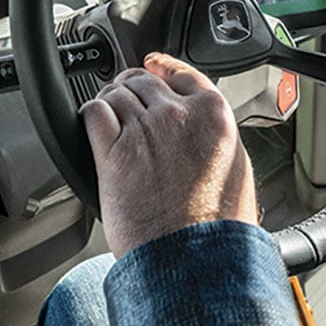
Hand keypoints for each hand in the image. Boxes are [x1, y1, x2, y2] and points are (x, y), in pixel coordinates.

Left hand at [79, 52, 256, 257]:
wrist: (193, 258)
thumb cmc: (216, 226)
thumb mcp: (236, 168)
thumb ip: (216, 137)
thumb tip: (203, 129)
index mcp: (212, 115)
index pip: (181, 73)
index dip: (161, 70)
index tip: (153, 67)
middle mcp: (177, 115)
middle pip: (143, 81)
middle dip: (131, 88)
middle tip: (125, 99)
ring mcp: (143, 130)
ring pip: (116, 94)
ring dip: (110, 102)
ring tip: (109, 117)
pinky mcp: (112, 151)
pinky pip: (93, 112)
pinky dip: (90, 115)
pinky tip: (92, 125)